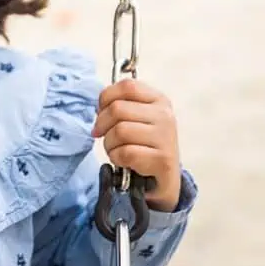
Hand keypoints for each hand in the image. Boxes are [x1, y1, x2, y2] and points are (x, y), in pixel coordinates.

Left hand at [91, 78, 180, 211]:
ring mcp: (166, 137)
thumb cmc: (144, 145)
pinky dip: (117, 158)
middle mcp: (165, 115)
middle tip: (104, 136)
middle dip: (102, 125)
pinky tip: (124, 161)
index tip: (102, 112)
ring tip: (117, 150)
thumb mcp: (137, 118)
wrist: (163, 179)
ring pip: (120, 131)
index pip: (126, 86)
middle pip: (118, 109)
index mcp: (158, 100)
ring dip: (109, 144)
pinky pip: (126, 153)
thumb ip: (120, 105)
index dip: (106, 98)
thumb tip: (98, 107)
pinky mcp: (163, 160)